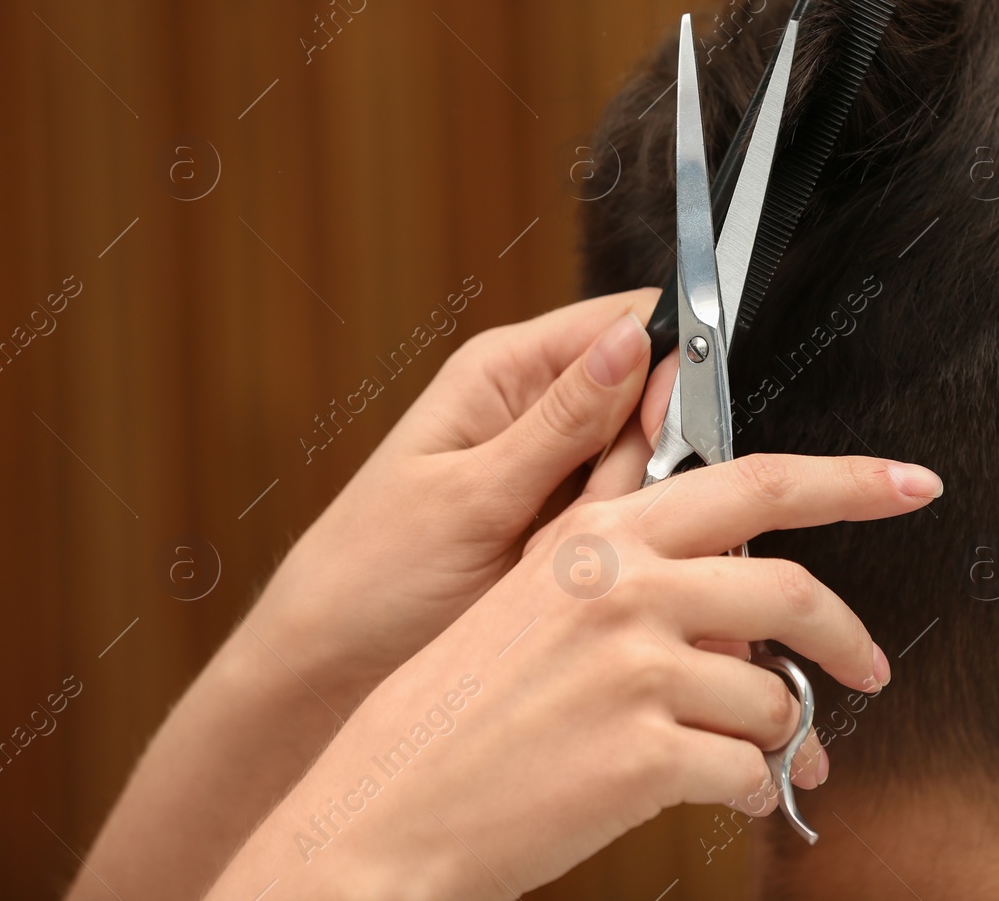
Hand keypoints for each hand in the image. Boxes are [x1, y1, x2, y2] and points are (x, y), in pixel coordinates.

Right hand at [208, 437, 944, 899]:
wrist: (390, 806)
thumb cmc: (463, 709)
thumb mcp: (537, 597)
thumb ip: (635, 557)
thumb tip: (741, 551)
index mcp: (601, 535)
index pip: (751, 480)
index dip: (847, 479)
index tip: (907, 482)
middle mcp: (624, 585)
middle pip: (790, 589)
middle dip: (850, 635)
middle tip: (873, 666)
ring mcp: (636, 668)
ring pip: (773, 696)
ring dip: (779, 736)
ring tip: (756, 758)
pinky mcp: (645, 752)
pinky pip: (748, 772)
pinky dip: (749, 793)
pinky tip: (718, 796)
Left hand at [250, 288, 660, 709]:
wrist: (331, 677)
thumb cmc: (370, 579)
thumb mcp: (471, 496)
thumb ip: (562, 422)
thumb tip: (632, 339)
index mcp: (504, 371)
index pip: (626, 321)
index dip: (667, 365)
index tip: (664, 433)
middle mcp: (537, 410)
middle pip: (652, 400)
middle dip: (644, 462)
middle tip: (588, 518)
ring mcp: (558, 472)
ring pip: (652, 469)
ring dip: (627, 516)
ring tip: (557, 559)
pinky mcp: (570, 528)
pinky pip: (634, 522)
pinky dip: (622, 552)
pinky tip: (574, 582)